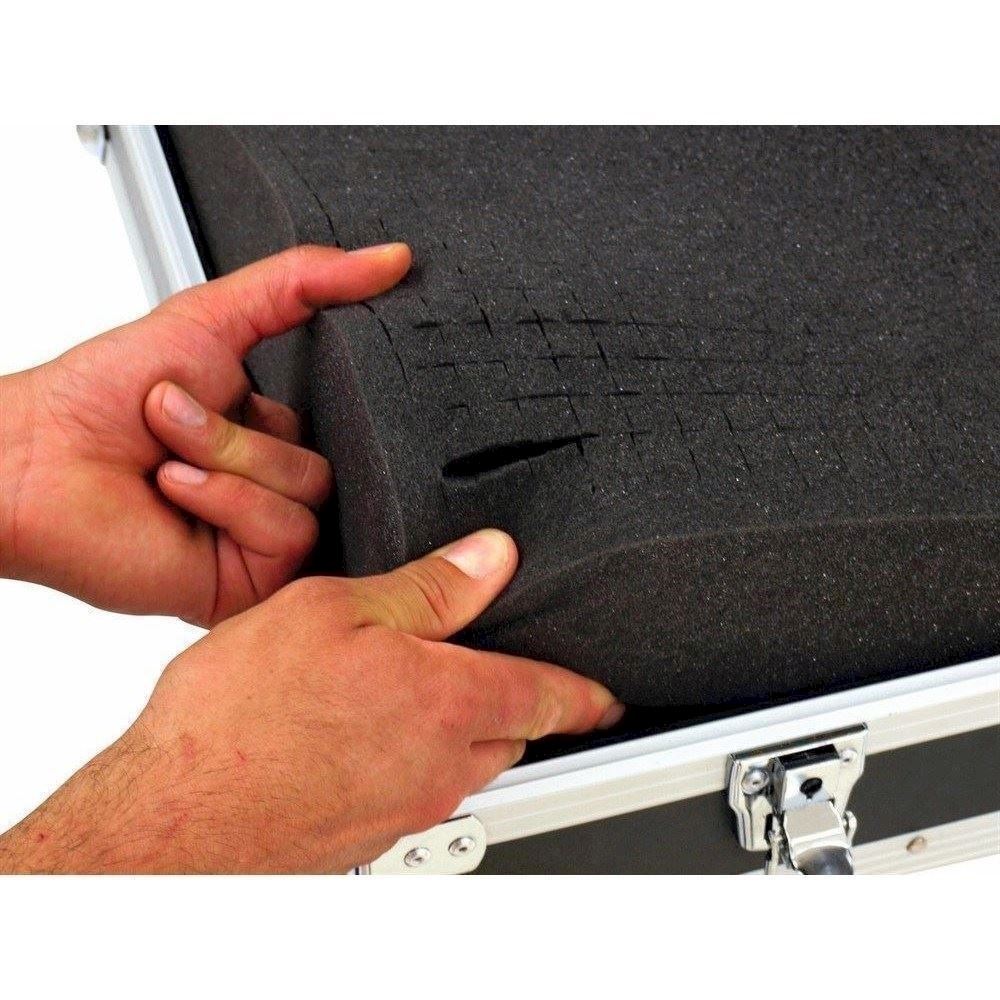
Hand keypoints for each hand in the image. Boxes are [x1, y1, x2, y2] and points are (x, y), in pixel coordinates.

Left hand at [0, 243, 410, 624]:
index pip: (333, 422)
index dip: (284, 403)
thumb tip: (388, 258)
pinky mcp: (250, 578)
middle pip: (324, 458)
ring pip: (311, 493)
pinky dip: (229, 503)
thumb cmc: (98, 397)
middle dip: (239, 433)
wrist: (33, 462)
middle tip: (172, 424)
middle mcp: (266, 488)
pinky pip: (290, 532)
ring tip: (168, 462)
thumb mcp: (213, 314)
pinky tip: (178, 497)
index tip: (235, 389)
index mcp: (265, 436)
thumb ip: (303, 281)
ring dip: (228, 462)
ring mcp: (259, 537)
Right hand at [0, 530, 622, 872]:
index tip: (607, 697)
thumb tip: (490, 559)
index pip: (549, 697)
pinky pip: (416, 787)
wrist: (174, 819)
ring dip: (454, 729)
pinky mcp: (370, 834)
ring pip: (462, 764)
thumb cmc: (242, 717)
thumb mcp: (336, 611)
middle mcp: (441, 767)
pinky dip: (409, 756)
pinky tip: (356, 732)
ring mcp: (407, 808)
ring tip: (404, 693)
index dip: (586, 695)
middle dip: (509, 702)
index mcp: (449, 704)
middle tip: (482, 670)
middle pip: (509, 733)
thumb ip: (427, 588)